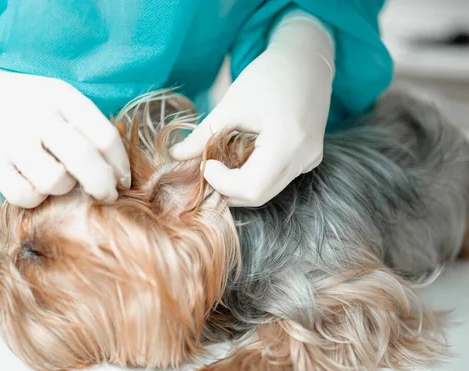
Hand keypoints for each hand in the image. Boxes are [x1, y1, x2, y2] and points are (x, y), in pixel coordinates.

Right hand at [0, 34, 129, 207]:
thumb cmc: (23, 102)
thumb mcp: (57, 98)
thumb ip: (86, 124)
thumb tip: (117, 168)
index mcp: (62, 97)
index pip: (105, 136)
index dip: (120, 165)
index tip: (123, 181)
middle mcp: (39, 114)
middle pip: (85, 160)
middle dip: (103, 186)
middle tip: (106, 195)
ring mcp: (12, 137)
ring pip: (56, 182)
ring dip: (63, 190)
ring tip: (57, 179)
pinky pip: (25, 196)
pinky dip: (35, 198)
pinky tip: (33, 186)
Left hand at [171, 11, 333, 206]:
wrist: (305, 59)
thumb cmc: (267, 75)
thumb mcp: (230, 105)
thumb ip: (203, 135)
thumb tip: (174, 156)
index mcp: (288, 142)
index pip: (251, 188)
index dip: (222, 184)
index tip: (206, 164)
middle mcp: (305, 157)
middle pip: (260, 195)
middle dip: (228, 189)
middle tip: (208, 168)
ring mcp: (310, 160)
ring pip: (268, 191)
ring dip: (240, 184)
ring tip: (223, 162)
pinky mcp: (310, 159)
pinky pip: (277, 179)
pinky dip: (255, 175)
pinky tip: (243, 156)